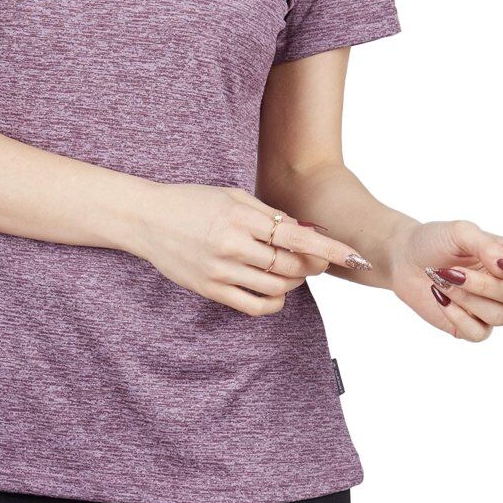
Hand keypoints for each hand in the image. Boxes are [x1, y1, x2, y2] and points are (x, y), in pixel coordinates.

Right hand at [136, 184, 371, 315]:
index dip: (330, 249)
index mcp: (240, 218)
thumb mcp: (232, 196)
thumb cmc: (192, 202)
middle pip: (291, 266)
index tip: (354, 256)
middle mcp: (232, 246)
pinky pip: (254, 306)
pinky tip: (276, 292)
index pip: (297, 238)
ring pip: (276, 287)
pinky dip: (274, 302)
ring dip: (294, 282)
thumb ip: (270, 215)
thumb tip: (307, 232)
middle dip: (312, 266)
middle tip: (315, 261)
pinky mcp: (210, 290)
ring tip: (292, 272)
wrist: (147, 220)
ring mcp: (220, 271)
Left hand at [387, 219, 502, 341]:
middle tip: (450, 270)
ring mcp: (487, 307)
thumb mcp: (460, 231)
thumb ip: (486, 245)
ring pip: (499, 317)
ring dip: (467, 298)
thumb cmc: (435, 240)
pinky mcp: (469, 325)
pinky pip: (479, 333)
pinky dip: (459, 317)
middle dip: (481, 284)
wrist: (403, 257)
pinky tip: (440, 298)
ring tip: (441, 280)